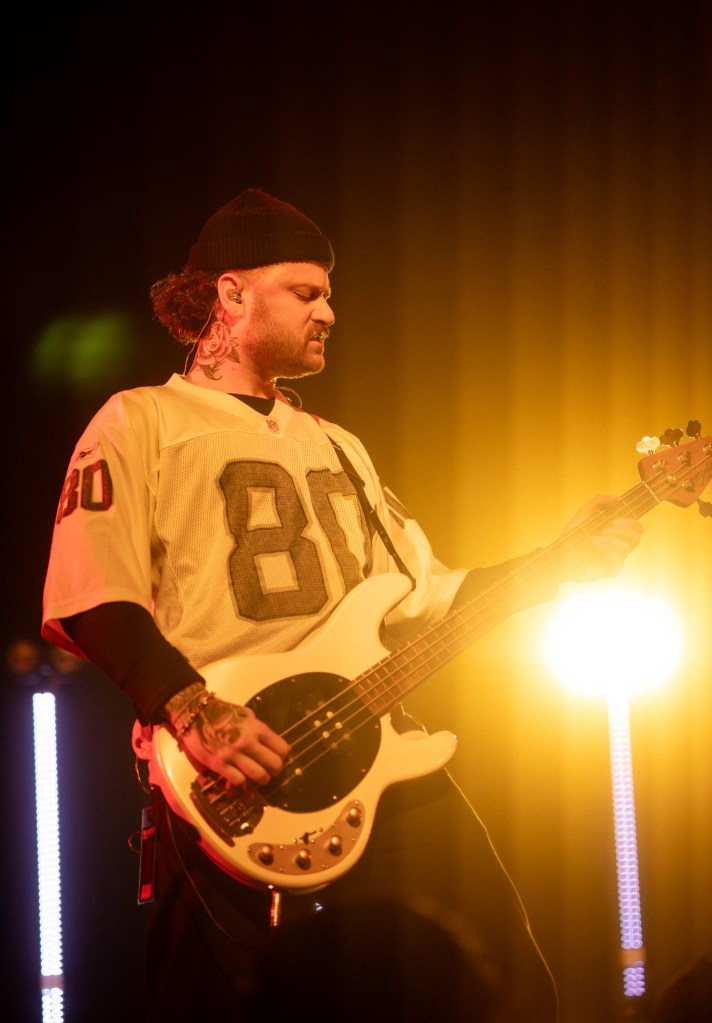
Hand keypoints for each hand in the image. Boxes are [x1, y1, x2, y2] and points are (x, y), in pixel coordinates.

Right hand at [167, 683, 289, 786]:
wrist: (195, 714)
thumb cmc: (222, 712)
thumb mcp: (246, 715)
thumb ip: (259, 729)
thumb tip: (270, 744)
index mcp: (257, 728)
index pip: (282, 749)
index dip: (283, 756)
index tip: (278, 757)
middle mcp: (248, 742)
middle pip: (275, 765)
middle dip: (275, 771)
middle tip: (269, 770)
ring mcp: (234, 754)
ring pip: (260, 776)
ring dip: (261, 779)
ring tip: (257, 777)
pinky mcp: (219, 764)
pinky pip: (239, 780)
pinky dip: (241, 781)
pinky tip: (239, 776)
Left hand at [560, 495, 642, 581]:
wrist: (560, 555)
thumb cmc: (572, 538)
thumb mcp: (583, 515)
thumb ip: (599, 502)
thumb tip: (617, 498)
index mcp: (617, 534)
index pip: (637, 528)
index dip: (630, 522)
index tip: (615, 520)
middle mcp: (619, 546)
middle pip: (637, 537)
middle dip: (623, 529)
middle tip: (606, 528)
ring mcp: (616, 559)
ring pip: (627, 547)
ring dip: (611, 539)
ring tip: (595, 538)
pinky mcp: (611, 570)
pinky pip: (618, 560)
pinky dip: (606, 549)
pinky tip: (594, 545)